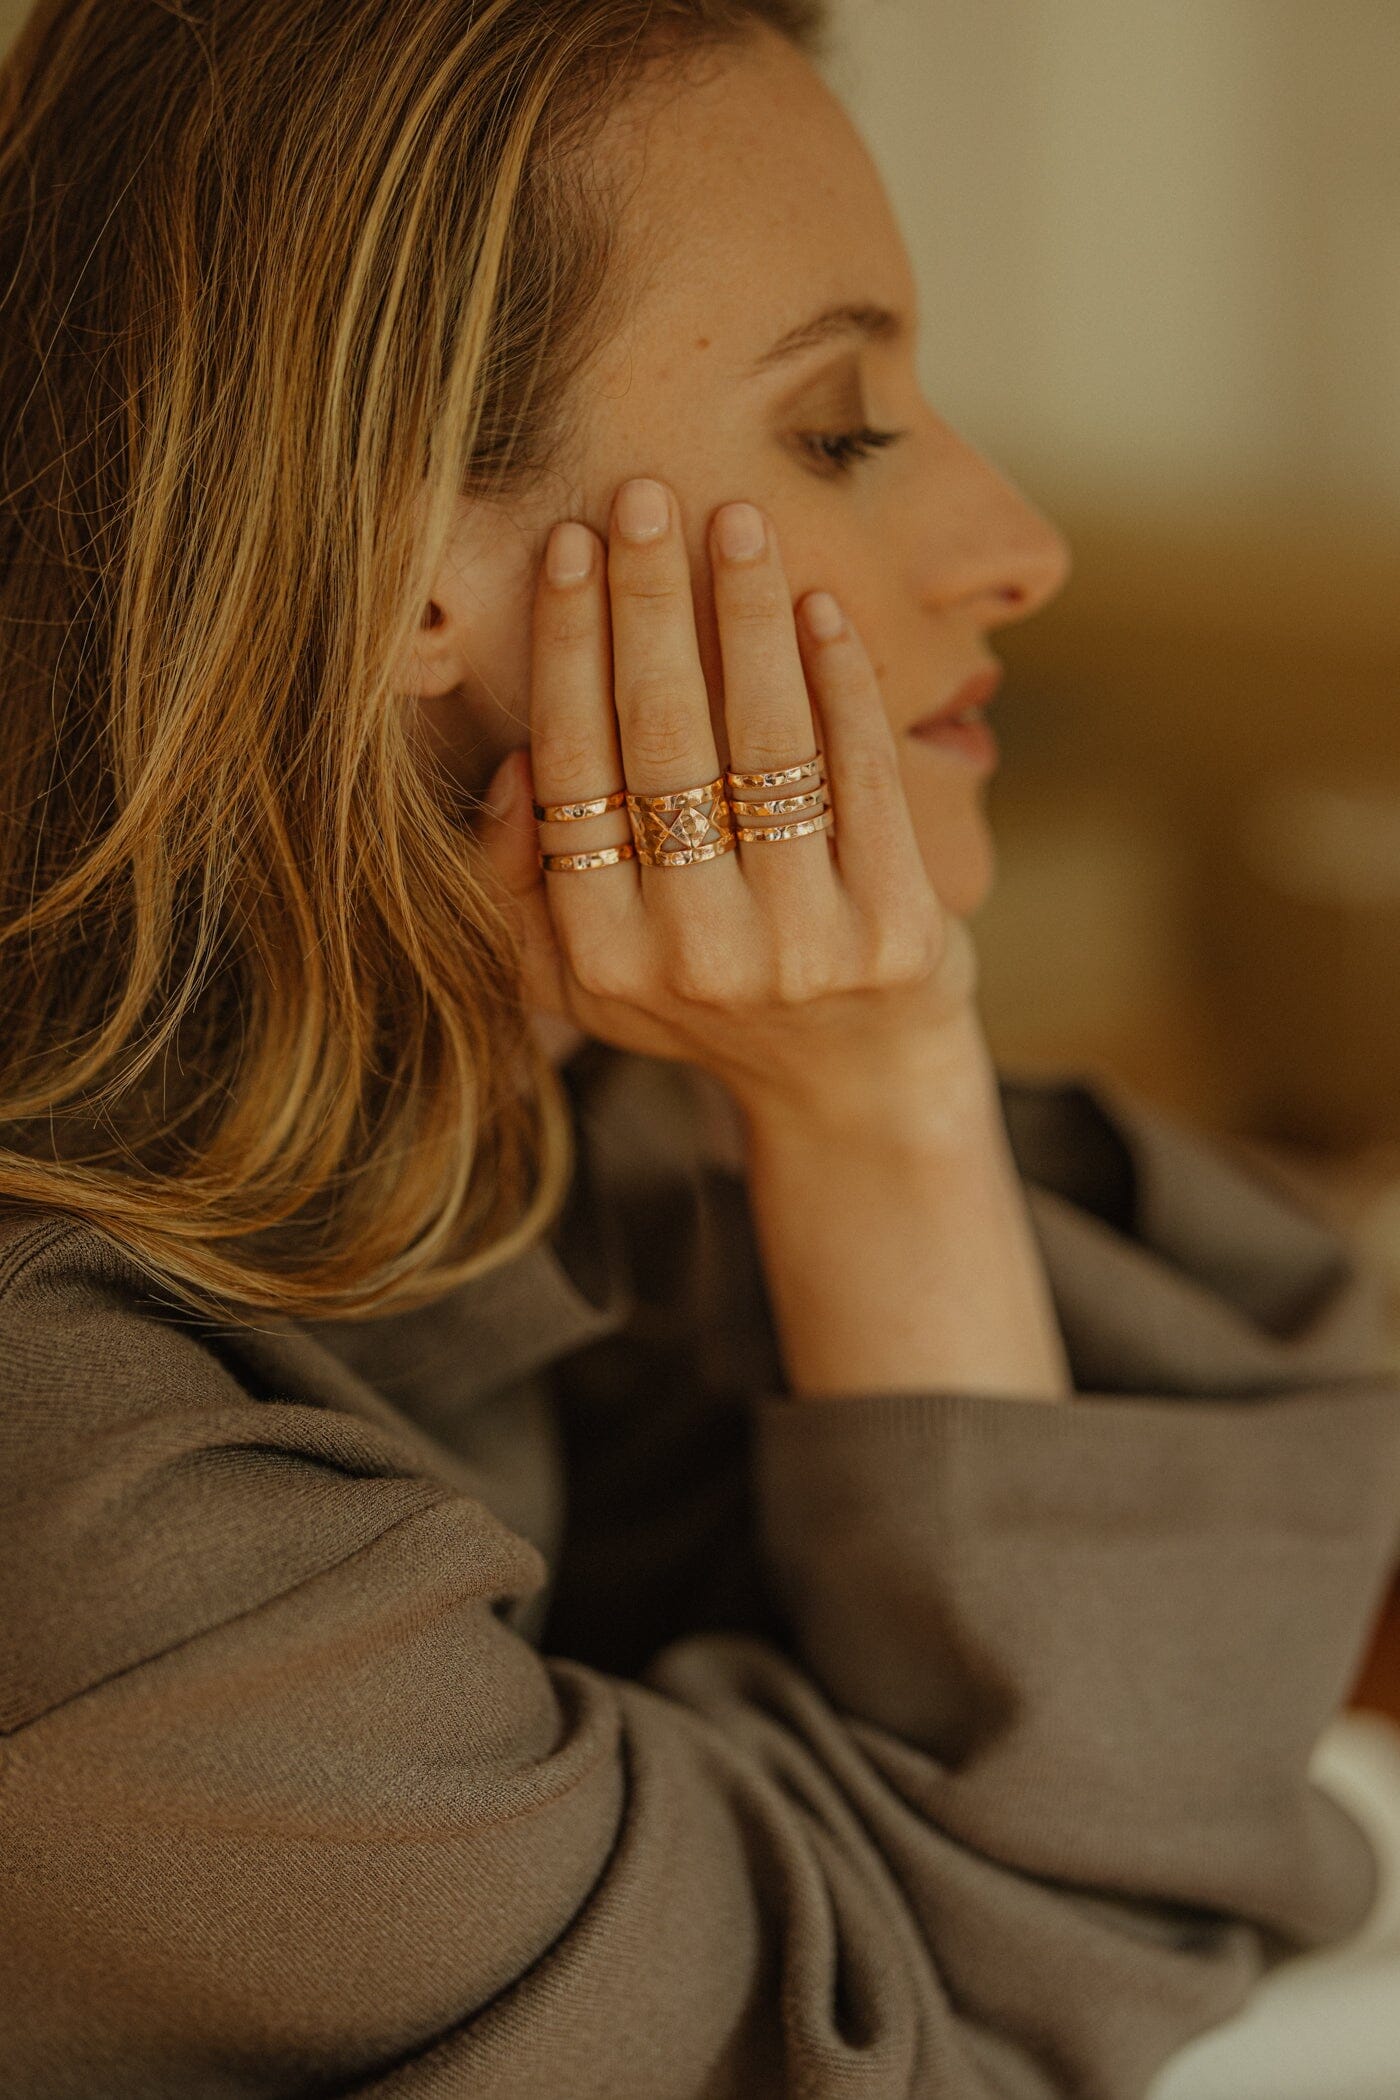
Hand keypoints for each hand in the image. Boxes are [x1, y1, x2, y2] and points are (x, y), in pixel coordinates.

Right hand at [476, 476, 978, 1128]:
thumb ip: (522, 890)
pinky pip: (862, 775)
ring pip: (765, 742)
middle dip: (649, 601)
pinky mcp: (896, 931)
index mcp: (602, 956)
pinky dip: (840, 683)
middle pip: (662, 738)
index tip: (569, 548)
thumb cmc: (707, 1003)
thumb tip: (517, 768)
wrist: (855, 1089)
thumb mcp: (585, 980)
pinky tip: (818, 610)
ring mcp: (802, 945)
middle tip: (643, 497)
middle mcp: (696, 954)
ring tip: (736, 525)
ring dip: (747, 615)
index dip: (569, 648)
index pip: (573, 769)